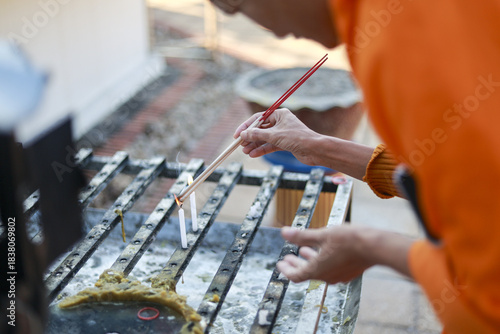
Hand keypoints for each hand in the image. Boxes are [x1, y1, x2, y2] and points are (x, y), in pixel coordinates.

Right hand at [234, 108, 319, 165]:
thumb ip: (257, 134)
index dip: (246, 126)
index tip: (238, 135)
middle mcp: (281, 122)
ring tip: (245, 152)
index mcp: (279, 114)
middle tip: (240, 145)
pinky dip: (262, 150)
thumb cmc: (297, 138)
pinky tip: (254, 154)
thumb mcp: (274, 135)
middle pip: (261, 129)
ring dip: (255, 145)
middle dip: (250, 137)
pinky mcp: (286, 143)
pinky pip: (271, 145)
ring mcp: (283, 133)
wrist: (315, 150)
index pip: (258, 118)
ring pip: (265, 138)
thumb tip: (243, 135)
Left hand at [276, 226, 412, 283]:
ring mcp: (339, 275)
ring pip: (320, 270)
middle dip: (296, 263)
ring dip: (310, 260)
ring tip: (305, 250)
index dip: (286, 269)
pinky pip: (331, 268)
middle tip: (288, 257)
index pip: (296, 275)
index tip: (280, 264)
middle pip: (307, 273)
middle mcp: (327, 277)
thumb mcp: (322, 234)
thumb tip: (284, 233)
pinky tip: (325, 249)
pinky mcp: (349, 271)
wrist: (375, 247)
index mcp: (317, 270)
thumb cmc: (348, 240)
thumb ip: (302, 236)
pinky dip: (323, 260)